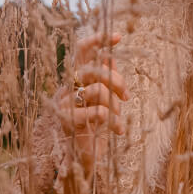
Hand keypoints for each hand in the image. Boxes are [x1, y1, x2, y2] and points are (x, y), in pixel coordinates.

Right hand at [53, 30, 128, 189]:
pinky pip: (98, 112)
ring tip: (120, 118)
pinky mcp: (69, 122)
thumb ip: (105, 78)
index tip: (117, 36)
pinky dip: (114, 120)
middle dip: (116, 80)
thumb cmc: (94, 127)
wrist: (83, 158)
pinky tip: (118, 130)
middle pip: (93, 69)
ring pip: (97, 90)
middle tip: (127, 96)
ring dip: (116, 104)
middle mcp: (67, 88)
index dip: (97, 40)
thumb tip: (109, 57)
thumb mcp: (103, 100)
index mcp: (75, 79)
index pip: (81, 52)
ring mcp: (66, 104)